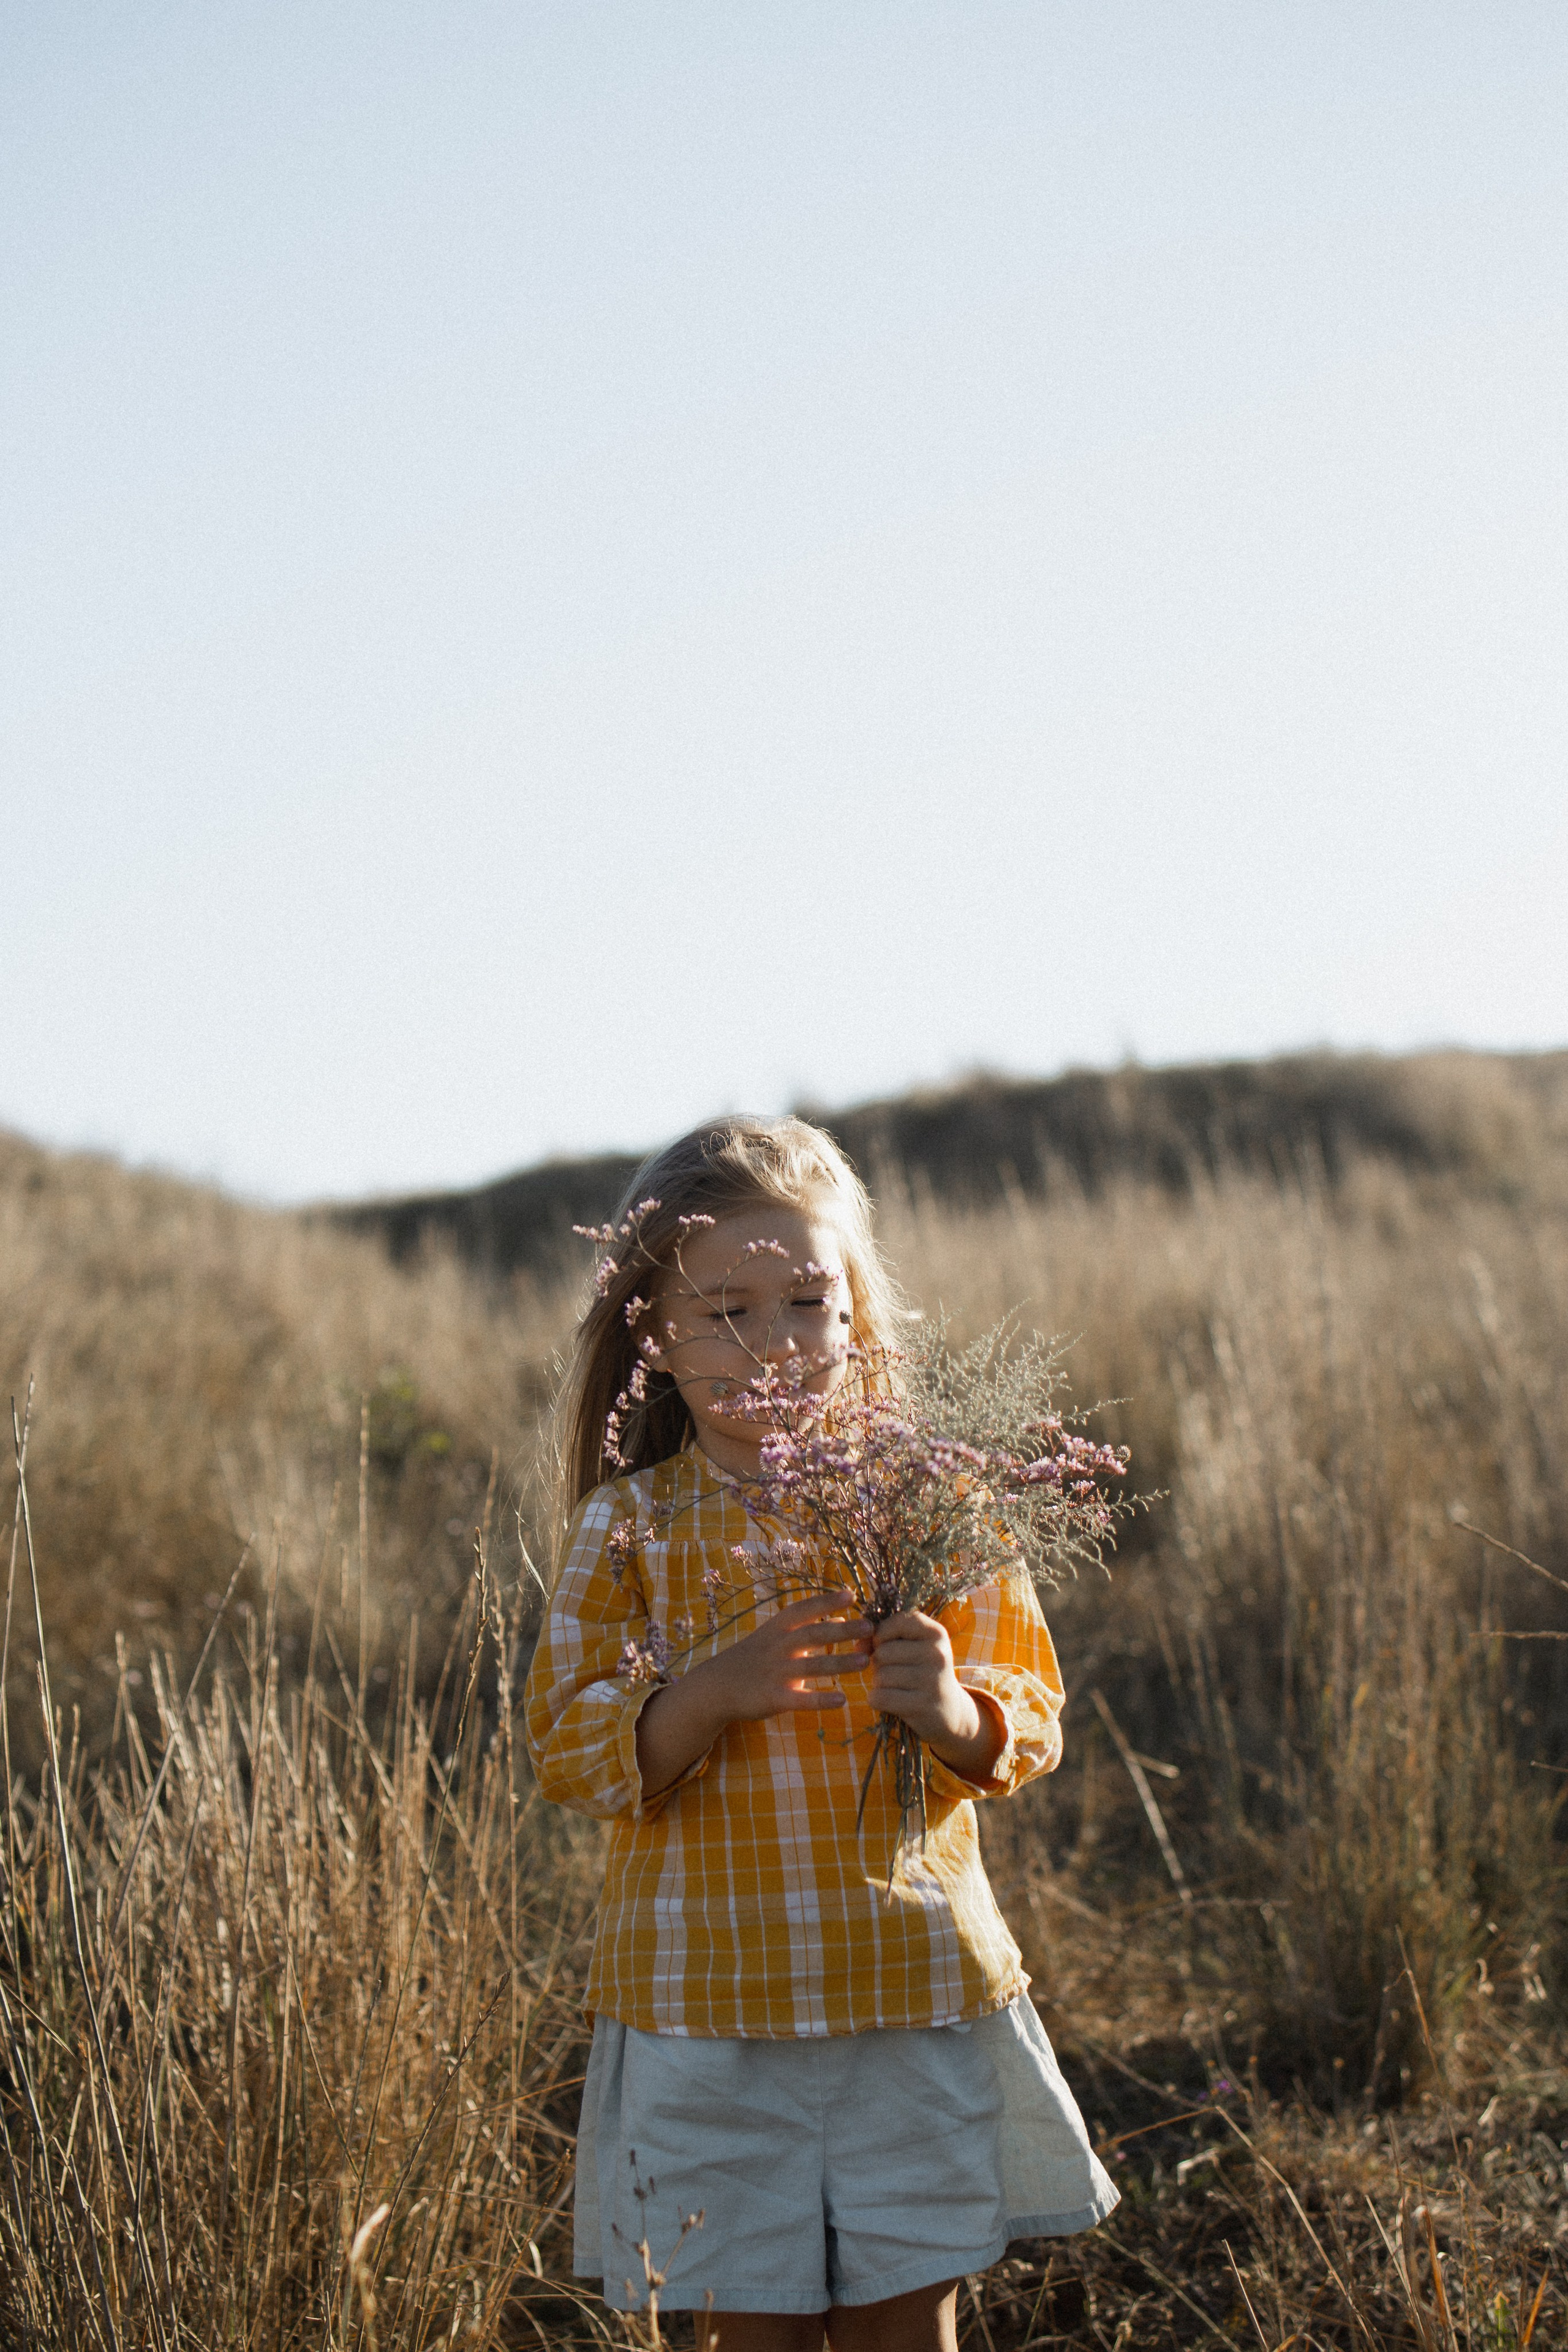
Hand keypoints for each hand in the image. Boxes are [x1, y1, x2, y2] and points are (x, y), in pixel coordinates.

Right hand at [635, 1591, 871, 1795]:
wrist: (716, 1686)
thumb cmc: (753, 1657)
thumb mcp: (773, 1635)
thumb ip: (805, 1628)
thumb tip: (843, 1619)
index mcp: (777, 1628)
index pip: (804, 1609)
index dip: (827, 1601)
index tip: (851, 1594)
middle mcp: (777, 1647)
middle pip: (813, 1635)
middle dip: (842, 1631)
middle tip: (869, 1628)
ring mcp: (775, 1673)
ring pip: (812, 1667)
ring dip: (840, 1664)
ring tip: (866, 1661)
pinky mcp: (774, 1698)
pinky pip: (802, 1699)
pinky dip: (822, 1700)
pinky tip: (843, 1700)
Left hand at [869, 1611, 1006, 1780]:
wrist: (949, 1710)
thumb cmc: (922, 1671)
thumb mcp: (913, 1647)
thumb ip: (884, 1638)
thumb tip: (857, 1644)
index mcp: (937, 1634)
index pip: (897, 1622)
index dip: (882, 1634)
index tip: (886, 1644)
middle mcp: (938, 1655)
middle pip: (883, 1652)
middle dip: (879, 1663)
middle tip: (894, 1671)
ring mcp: (932, 1681)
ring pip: (881, 1676)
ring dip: (879, 1683)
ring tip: (895, 1686)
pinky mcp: (923, 1706)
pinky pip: (880, 1697)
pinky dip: (877, 1699)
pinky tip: (891, 1701)